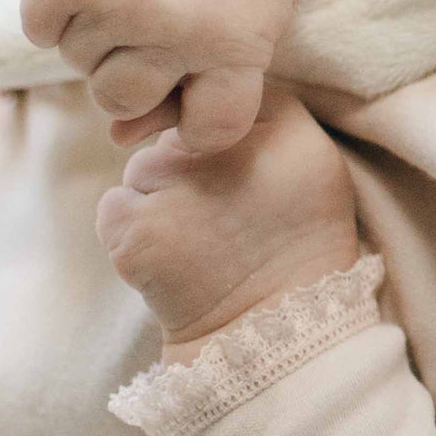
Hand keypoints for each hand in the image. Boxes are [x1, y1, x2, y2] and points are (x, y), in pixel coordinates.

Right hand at [21, 0, 294, 153]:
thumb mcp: (248, 35)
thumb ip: (204, 98)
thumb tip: (119, 137)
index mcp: (234, 49)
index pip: (209, 133)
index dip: (199, 119)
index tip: (199, 84)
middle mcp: (174, 31)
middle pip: (122, 101)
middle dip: (135, 76)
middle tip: (156, 27)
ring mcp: (116, 2)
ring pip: (80, 66)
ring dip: (99, 41)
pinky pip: (43, 31)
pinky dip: (61, 15)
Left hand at [96, 87, 360, 364]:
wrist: (274, 339)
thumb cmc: (297, 252)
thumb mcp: (318, 173)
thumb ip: (269, 122)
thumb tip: (187, 99)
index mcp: (290, 136)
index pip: (226, 96)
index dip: (220, 130)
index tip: (237, 170)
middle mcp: (231, 154)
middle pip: (177, 131)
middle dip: (187, 167)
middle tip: (226, 217)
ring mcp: (179, 190)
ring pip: (141, 168)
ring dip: (159, 200)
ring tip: (204, 242)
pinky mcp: (137, 231)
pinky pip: (117, 207)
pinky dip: (134, 233)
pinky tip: (174, 261)